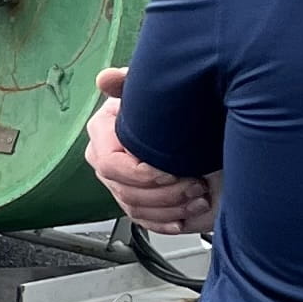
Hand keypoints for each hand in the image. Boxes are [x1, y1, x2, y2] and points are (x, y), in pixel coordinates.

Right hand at [85, 66, 216, 233]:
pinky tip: (185, 217)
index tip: (170, 171)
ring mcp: (119, 183)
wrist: (191, 122)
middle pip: (125, 191)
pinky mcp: (135, 200)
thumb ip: (127, 82)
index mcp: (102, 132)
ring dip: (171, 208)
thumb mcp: (150, 90)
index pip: (110, 164)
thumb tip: (106, 78)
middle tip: (195, 185)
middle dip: (164, 194)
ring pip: (136, 209)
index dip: (141, 174)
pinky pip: (143, 220)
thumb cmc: (169, 104)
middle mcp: (106, 160)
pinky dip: (165, 222)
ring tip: (200, 197)